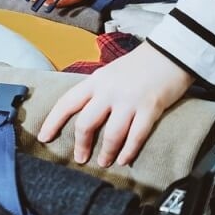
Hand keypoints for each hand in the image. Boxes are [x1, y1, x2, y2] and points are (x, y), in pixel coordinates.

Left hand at [38, 42, 193, 166]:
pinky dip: (129, 151)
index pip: (67, 103)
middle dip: (81, 144)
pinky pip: (136, 135)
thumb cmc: (137, 65)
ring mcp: (129, 100)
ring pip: (111, 133)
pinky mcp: (150, 108)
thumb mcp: (109, 73)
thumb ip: (96, 91)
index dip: (53, 121)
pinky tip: (124, 160)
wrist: (169, 53)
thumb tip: (83, 113)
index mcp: (95, 81)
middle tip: (79, 159)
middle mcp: (108, 91)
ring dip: (106, 152)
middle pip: (86, 123)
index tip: (44, 138)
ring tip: (103, 162)